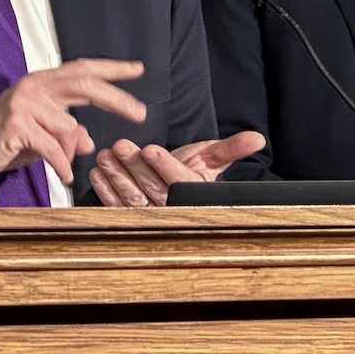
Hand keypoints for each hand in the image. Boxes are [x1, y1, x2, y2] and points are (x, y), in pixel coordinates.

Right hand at [0, 58, 146, 188]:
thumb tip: (89, 142)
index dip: (111, 69)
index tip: (137, 68)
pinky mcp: (16, 123)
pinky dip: (60, 163)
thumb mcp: (41, 135)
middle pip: (84, 84)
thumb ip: (66, 133)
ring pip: (69, 127)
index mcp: (42, 82)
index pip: (82, 70)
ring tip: (58, 162)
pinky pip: (52, 147)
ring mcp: (24, 102)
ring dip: (69, 150)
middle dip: (116, 99)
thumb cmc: (4, 142)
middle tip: (140, 113)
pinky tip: (62, 174)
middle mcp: (34, 85)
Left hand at [89, 130, 265, 206]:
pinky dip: (105, 189)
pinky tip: (97, 172)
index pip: (179, 181)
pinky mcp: (128, 215)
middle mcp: (170, 207)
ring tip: (105, 156)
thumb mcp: (211, 157)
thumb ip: (231, 148)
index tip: (151, 149)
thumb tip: (257, 138)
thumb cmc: (193, 169)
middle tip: (121, 146)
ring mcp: (148, 213)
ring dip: (117, 175)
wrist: (175, 185)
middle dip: (134, 166)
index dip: (164, 165)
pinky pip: (115, 205)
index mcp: (193, 192)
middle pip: (151, 186)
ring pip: (131, 195)